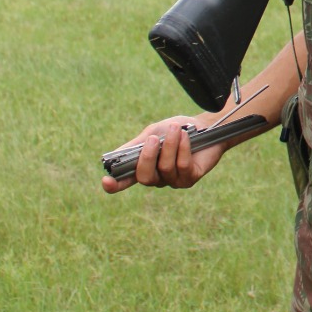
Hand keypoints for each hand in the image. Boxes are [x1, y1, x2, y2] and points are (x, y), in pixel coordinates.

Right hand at [101, 115, 226, 192]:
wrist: (206, 126)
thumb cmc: (177, 129)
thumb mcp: (154, 132)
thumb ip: (137, 144)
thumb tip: (115, 155)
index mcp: (144, 167)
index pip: (125, 181)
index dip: (115, 185)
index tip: (106, 181)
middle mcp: (157, 178)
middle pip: (144, 177)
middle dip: (148, 157)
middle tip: (153, 138)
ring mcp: (174, 181)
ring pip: (165, 169)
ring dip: (170, 146)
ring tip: (176, 129)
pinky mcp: (190, 179)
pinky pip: (182, 166)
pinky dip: (183, 148)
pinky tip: (186, 136)